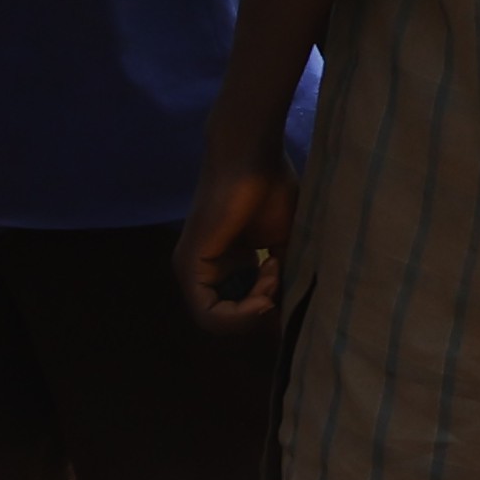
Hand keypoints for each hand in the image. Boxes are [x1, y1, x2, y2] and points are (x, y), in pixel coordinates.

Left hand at [180, 121, 301, 331]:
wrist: (251, 158)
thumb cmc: (270, 190)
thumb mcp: (284, 246)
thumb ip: (282, 279)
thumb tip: (291, 313)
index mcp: (225, 265)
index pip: (242, 310)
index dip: (269, 307)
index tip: (286, 278)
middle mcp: (204, 272)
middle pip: (232, 319)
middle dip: (263, 309)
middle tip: (280, 276)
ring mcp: (191, 272)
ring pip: (219, 321)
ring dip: (254, 308)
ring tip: (273, 273)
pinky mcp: (188, 268)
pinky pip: (209, 315)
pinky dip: (240, 313)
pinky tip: (262, 289)